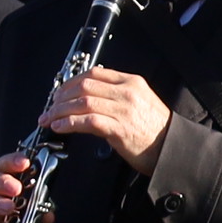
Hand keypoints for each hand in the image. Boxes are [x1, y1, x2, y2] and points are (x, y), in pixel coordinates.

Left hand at [43, 65, 176, 175]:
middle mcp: (127, 93)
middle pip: (85, 86)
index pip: (94, 74)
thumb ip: (116, 95)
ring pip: (83, 102)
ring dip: (60, 111)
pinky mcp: (120, 129)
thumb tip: (87, 98)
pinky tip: (60, 127)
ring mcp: (124, 110)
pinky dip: (69, 123)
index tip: (59, 93)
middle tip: (50, 108)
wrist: (172, 148)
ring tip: (49, 119)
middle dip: (61, 97)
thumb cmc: (155, 129)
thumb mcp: (139, 101)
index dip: (71, 82)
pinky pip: (88, 121)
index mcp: (131, 82)